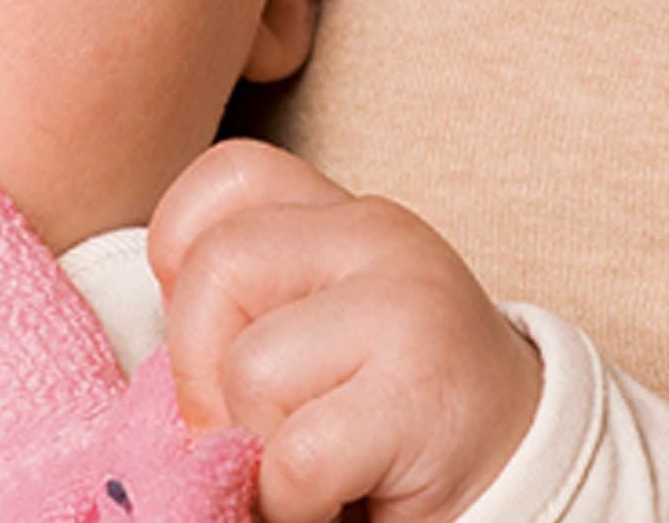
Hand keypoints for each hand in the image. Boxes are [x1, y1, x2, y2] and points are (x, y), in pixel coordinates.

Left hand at [151, 141, 541, 522]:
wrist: (517, 478)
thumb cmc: (388, 415)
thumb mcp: (314, 335)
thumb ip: (242, 315)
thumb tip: (151, 379)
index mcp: (343, 216)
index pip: (225, 178)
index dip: (182, 257)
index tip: (216, 339)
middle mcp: (380, 235)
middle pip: (213, 272)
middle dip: (203, 375)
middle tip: (257, 431)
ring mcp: (409, 305)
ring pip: (249, 368)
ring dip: (260, 446)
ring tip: (315, 462)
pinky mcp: (424, 392)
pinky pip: (297, 456)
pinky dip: (297, 501)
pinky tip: (344, 494)